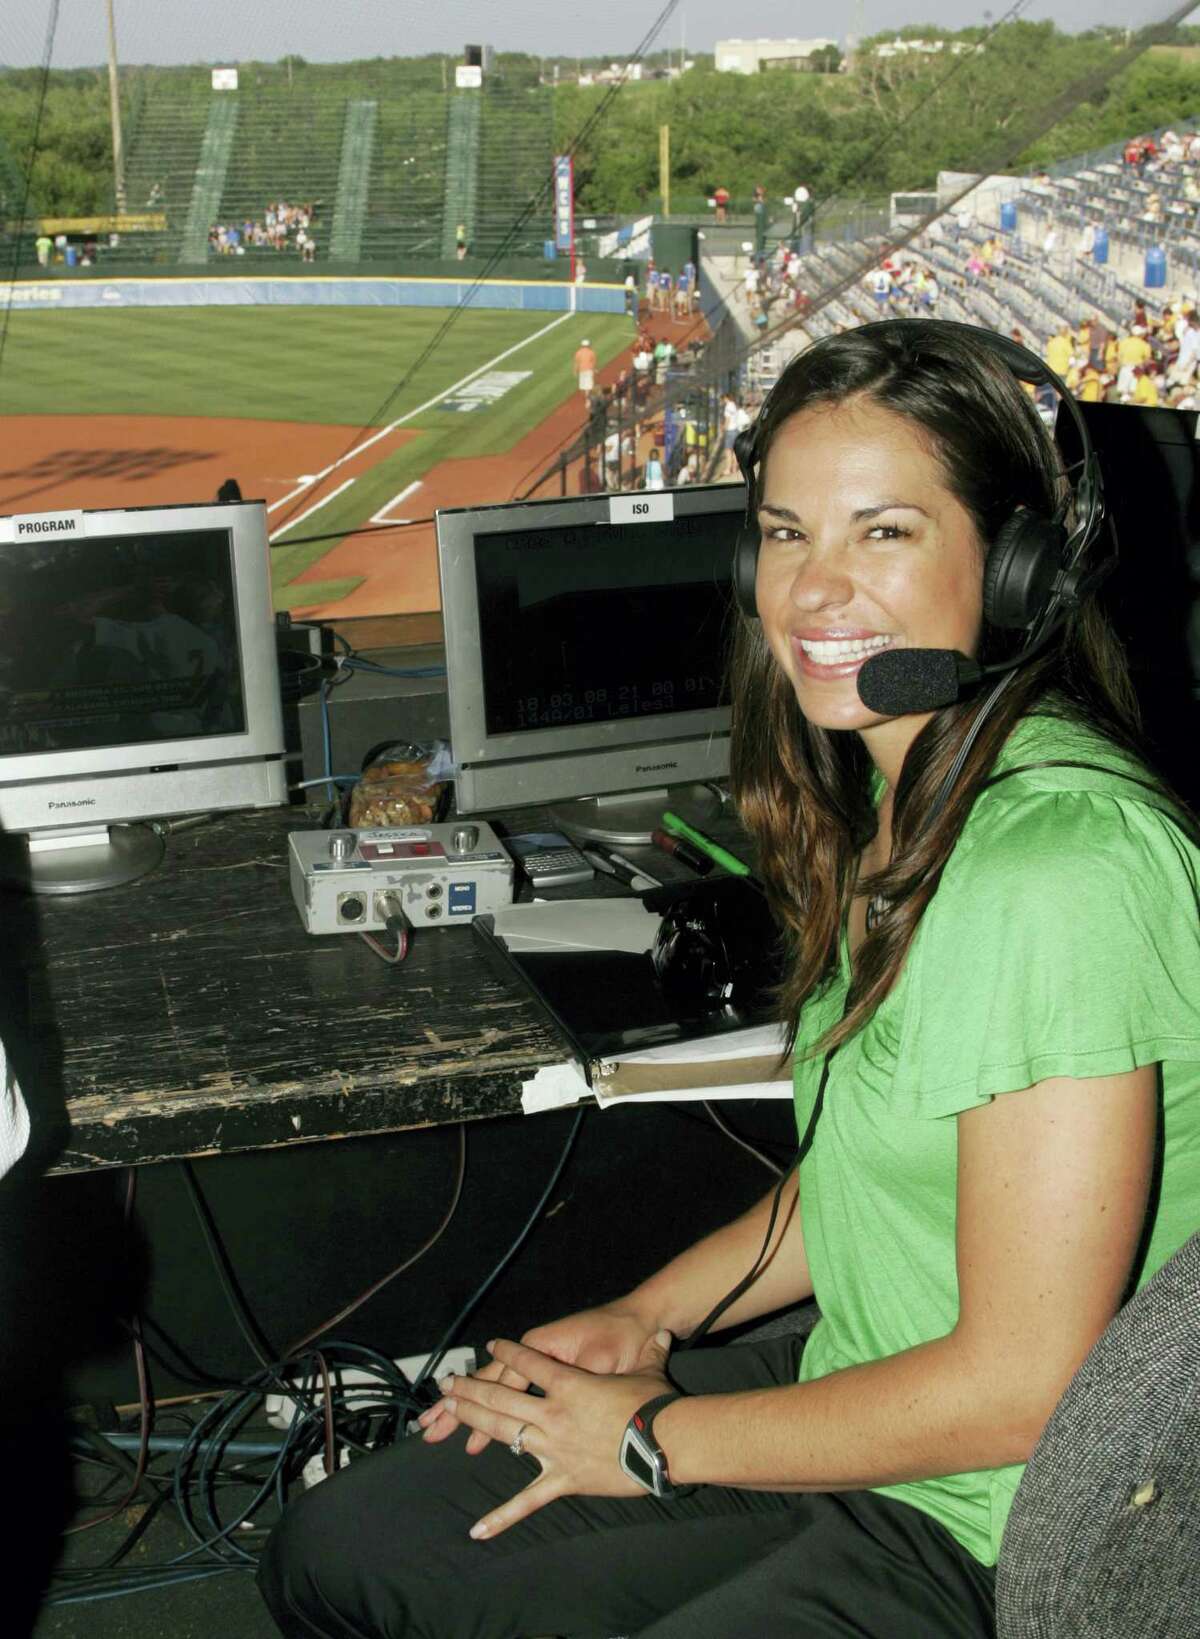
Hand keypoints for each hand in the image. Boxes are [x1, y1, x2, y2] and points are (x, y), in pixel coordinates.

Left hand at [419, 1329, 674, 1539]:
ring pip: (504, 1431)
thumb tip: (666, 1331)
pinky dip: (502, 1517)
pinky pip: (528, 1501)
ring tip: (449, 1413)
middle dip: (471, 1388)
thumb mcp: (649, 1369)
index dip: (507, 1351)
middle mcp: (553, 1414)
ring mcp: (554, 1448)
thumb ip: (651, 1350)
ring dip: (473, 1421)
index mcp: (569, 1384)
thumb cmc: (655, 1404)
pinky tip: (477, 1530)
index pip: (529, 1362)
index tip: (491, 1345)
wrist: (666, 1442)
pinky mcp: (563, 1479)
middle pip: (501, 1396)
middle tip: (448, 1383)